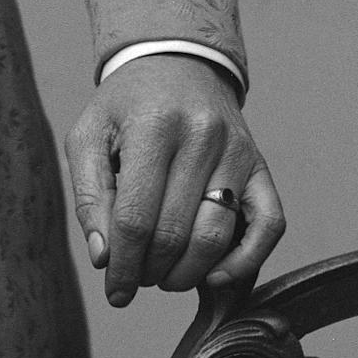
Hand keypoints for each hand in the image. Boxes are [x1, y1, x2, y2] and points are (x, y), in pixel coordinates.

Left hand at [64, 53, 284, 306]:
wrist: (178, 65)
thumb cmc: (127, 107)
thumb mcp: (88, 136)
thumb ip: (90, 196)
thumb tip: (104, 257)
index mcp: (153, 125)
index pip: (135, 217)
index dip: (122, 264)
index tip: (115, 291)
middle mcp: (202, 135)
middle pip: (174, 232)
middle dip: (150, 271)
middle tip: (136, 278)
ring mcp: (237, 151)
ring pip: (216, 235)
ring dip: (186, 273)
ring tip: (163, 276)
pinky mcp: (261, 166)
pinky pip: (269, 225)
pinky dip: (246, 260)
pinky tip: (214, 276)